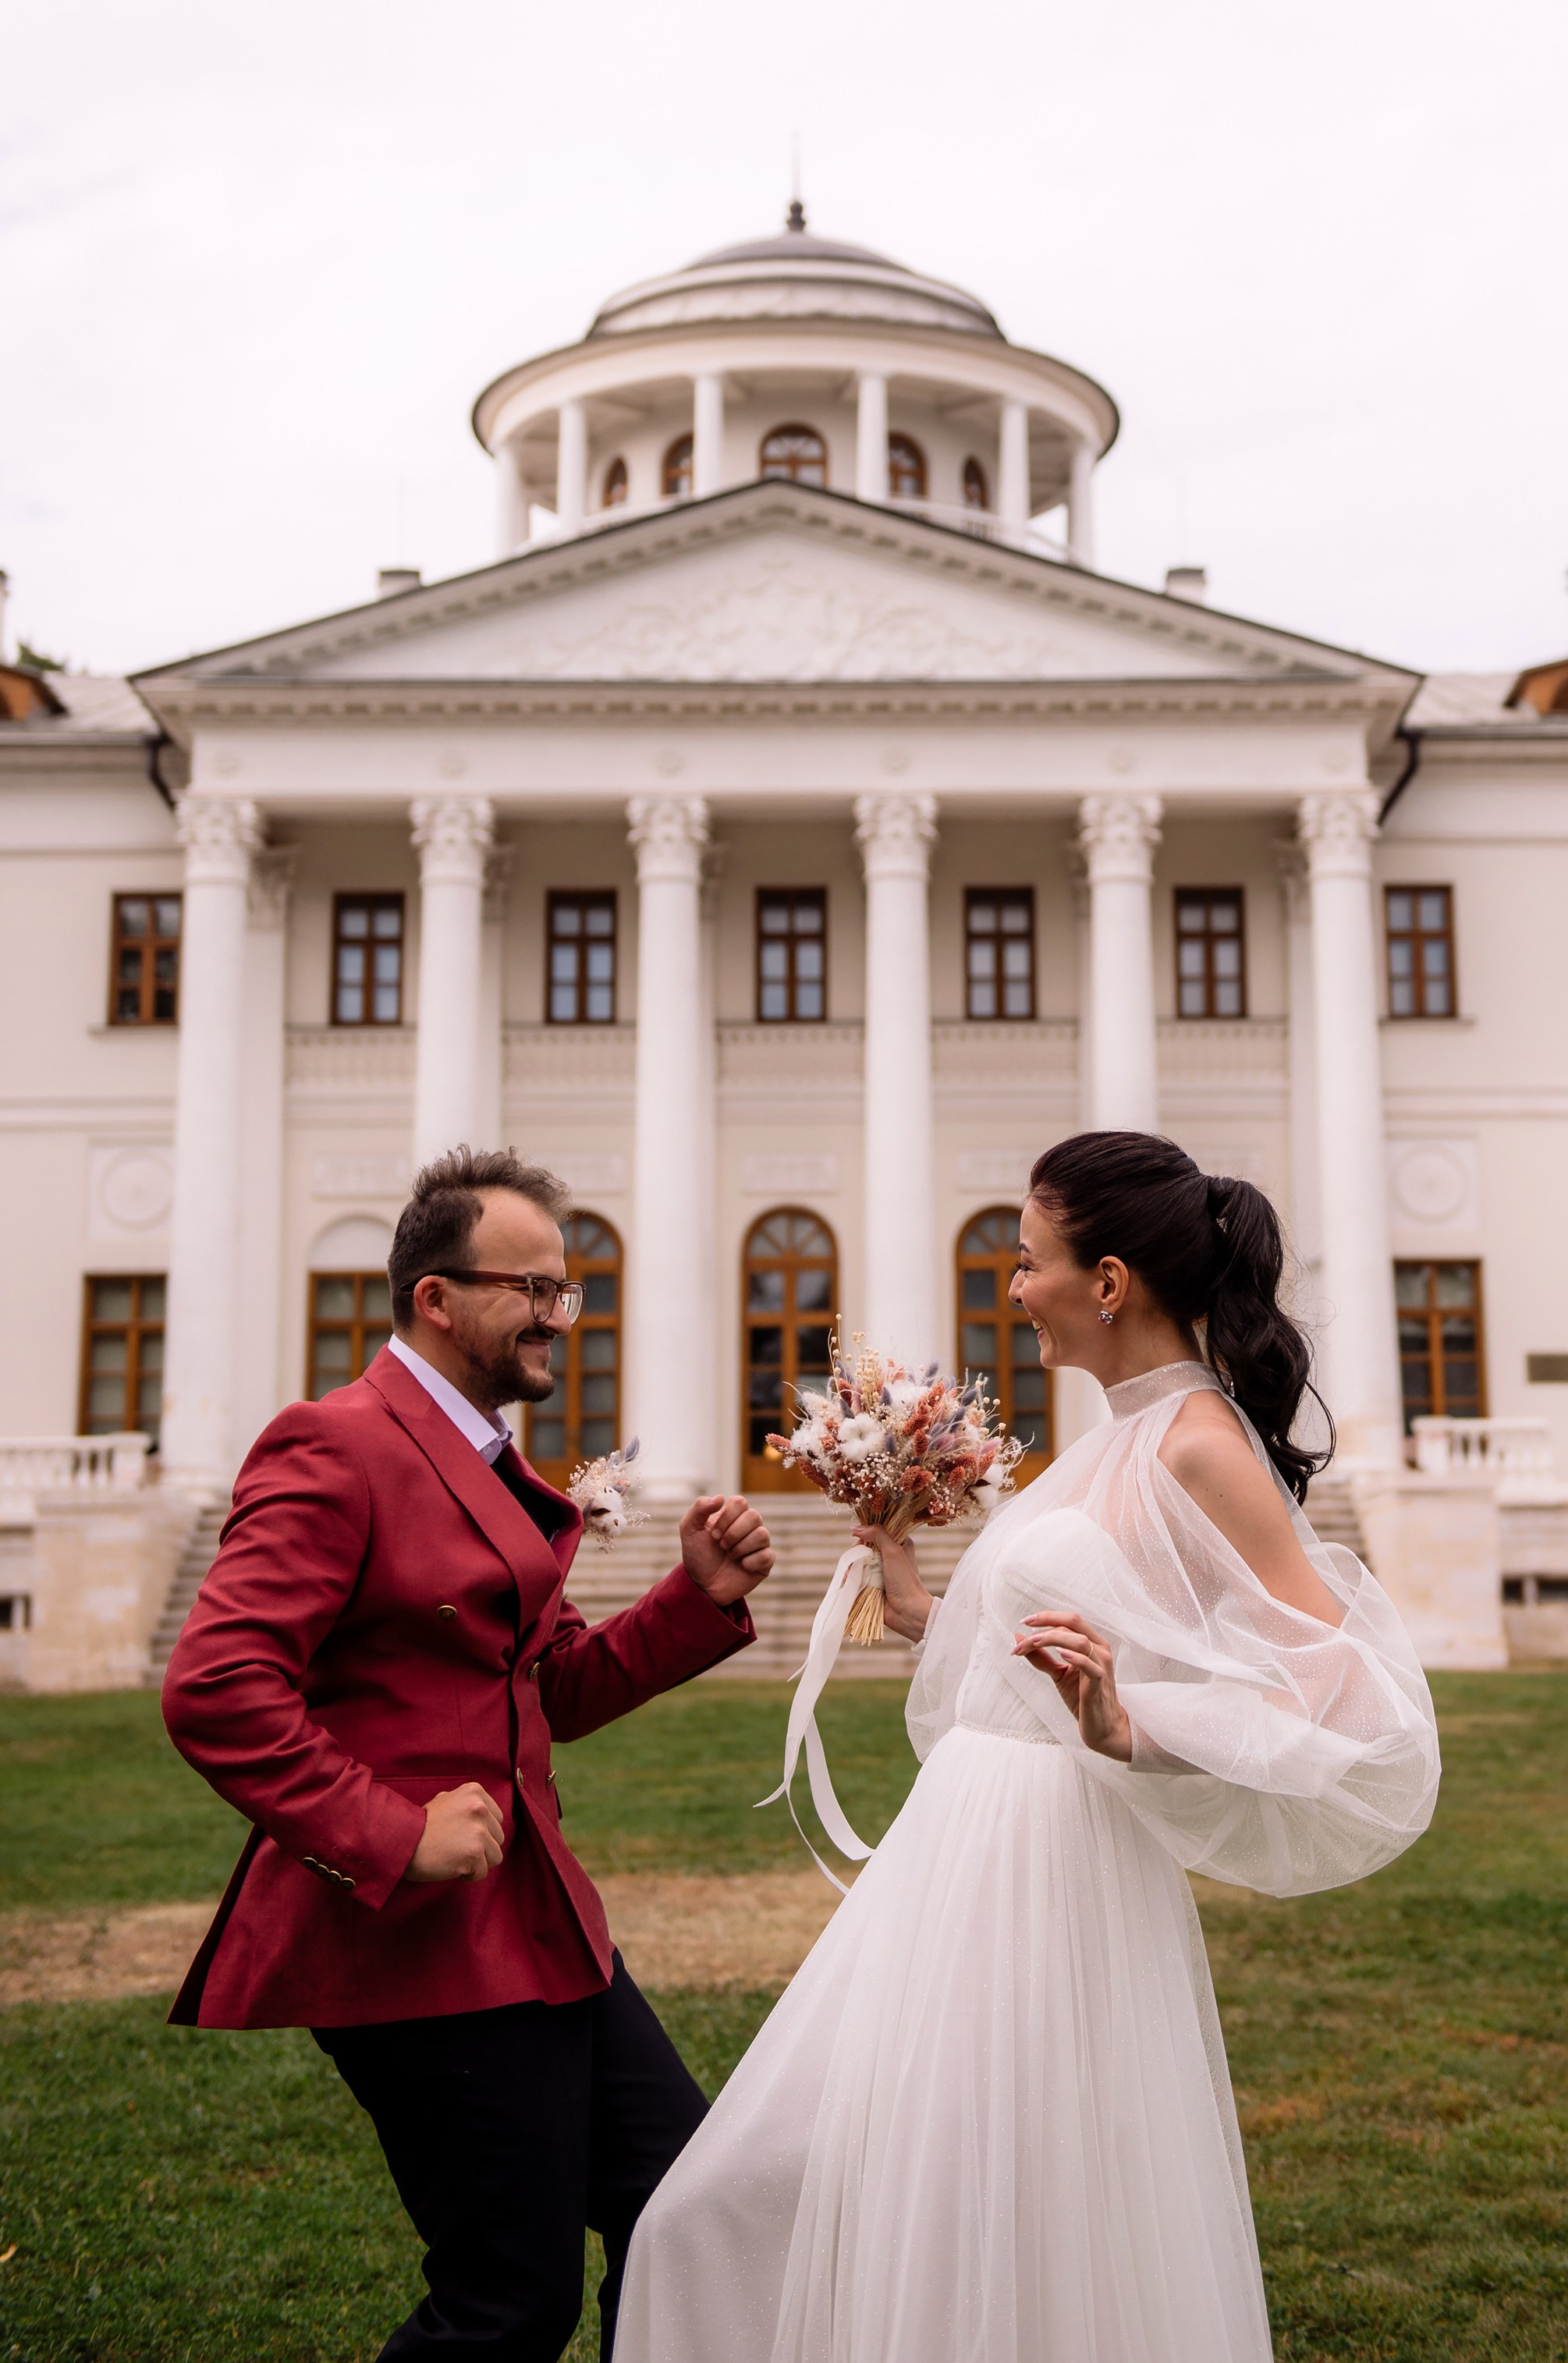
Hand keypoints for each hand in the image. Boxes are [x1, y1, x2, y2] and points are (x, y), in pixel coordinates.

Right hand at [404, 1782, 505, 1882]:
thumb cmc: (420, 1825)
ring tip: (455, 1857)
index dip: (482, 1831)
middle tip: (456, 1847)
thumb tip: (486, 1811)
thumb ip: (467, 1804)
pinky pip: (482, 1873)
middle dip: (481, 1847)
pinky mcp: (474, 1853)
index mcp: (475, 1792)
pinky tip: (452, 1866)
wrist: (402, 1841)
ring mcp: (479, 1831)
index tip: (462, 1835)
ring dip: (477, 1862)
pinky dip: (468, 1875)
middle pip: (498, 1838)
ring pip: (495, 1857)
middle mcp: (480, 1808)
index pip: (497, 1819)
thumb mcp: (445, 1800)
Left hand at [681, 1495, 773, 1605]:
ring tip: (730, 1556)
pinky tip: (741, 1566)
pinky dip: (749, 1562)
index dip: (726, 1518)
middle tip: (721, 1545)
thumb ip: (699, 1508)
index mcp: (734, 1515)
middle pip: (754, 1516)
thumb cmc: (697, 1554)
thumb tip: (720, 1498)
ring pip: (761, 1535)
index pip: (740, 1502)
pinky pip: (766, 1556)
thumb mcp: (689, 1529)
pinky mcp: (765, 1562)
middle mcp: (750, 1527)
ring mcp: (759, 1544)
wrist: (702, 1584)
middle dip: (732, 1533)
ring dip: (740, 1548)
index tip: (713, 1534)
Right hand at [852, 1525, 933, 1643]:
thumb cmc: (904, 1580)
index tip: (861, 1539)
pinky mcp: (870, 1584)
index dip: (866, 1533)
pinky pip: (856, 1575)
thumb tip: (856, 1528)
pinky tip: (849, 1579)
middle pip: (864, 1545)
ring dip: (852, 1565)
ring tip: (852, 1571)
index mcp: (898, 1544)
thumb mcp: (894, 1551)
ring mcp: (878, 1571)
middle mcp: (888, 1556)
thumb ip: (877, 1534)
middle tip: (857, 1557)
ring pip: (858, 1560)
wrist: (907, 1611)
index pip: (877, 1531)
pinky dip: (850, 1576)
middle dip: (857, 1551)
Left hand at [1014, 1610, 1131, 1760]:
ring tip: (1033, 1643)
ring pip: (1080, 1641)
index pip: (1069, 1620)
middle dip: (1046, 1622)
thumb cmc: (1082, 1697)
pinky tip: (1061, 1654)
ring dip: (1052, 1638)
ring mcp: (1102, 1665)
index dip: (1046, 1617)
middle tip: (1025, 1630)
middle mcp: (1099, 1649)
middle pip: (1074, 1622)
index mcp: (1091, 1643)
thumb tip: (1019, 1638)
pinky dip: (1075, 1657)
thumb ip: (1041, 1657)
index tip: (1024, 1622)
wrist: (1101, 1726)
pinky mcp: (1100, 1683)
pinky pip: (1090, 1666)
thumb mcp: (1058, 1674)